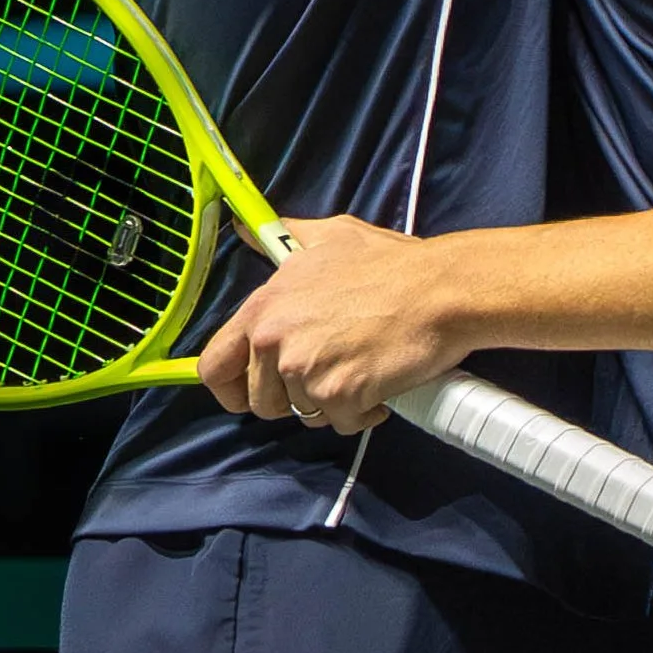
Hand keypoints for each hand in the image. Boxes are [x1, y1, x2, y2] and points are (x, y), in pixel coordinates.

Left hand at [197, 217, 468, 432]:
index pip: (214, 366)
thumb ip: (284, 238)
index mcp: (264, 308)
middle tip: (328, 375)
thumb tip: (245, 229)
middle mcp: (275, 341)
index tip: (247, 393)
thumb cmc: (389, 263)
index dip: (227, 388)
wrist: (438, 290)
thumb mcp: (330, 237)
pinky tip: (379, 385)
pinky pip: (341, 423)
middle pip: (260, 402)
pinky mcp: (340, 396)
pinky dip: (362, 413)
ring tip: (358, 372)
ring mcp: (306, 371)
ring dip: (330, 403)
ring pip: (303, 414)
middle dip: (293, 398)